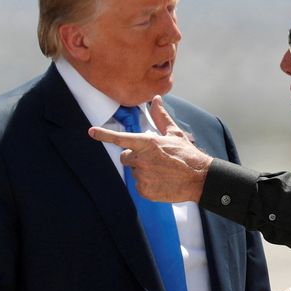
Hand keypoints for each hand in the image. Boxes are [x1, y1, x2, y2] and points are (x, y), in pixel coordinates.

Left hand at [88, 95, 213, 201]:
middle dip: (135, 157)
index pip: (121, 139)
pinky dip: (147, 184)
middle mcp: (142, 159)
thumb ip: (160, 117)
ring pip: (133, 172)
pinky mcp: (144, 190)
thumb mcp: (174, 133)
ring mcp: (142, 176)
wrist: (199, 178)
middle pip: (125, 157)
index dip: (104, 135)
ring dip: (143, 171)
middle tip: (153, 159)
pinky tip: (161, 181)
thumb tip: (156, 99)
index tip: (91, 131)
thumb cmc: (186, 154)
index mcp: (147, 143)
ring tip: (161, 171)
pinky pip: (139, 186)